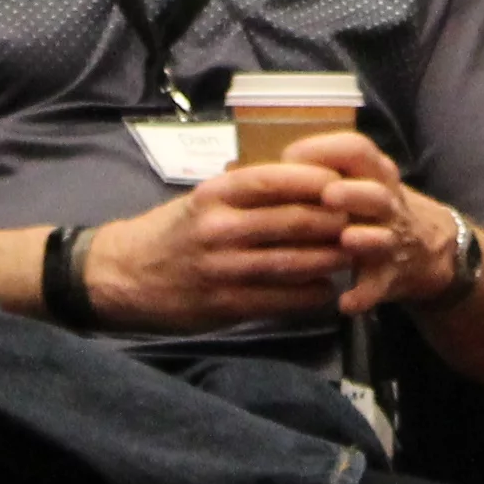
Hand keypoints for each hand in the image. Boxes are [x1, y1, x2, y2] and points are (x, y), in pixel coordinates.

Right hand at [87, 161, 353, 331]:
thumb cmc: (171, 231)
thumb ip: (247, 192)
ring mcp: (223, 268)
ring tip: (352, 254)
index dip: (317, 181)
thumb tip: (308, 181)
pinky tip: (325, 289)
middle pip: (295, 221)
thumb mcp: (203, 199)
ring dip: (330, 259)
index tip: (345, 183)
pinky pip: (281, 299)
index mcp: (216, 194)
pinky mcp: (225, 304)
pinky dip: (310, 294)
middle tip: (360, 222)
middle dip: (335, 222)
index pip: (276, 180)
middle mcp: (220, 228)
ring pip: (295, 261)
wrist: (123, 275)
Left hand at [288, 131, 455, 314]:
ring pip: (383, 237)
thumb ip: (315, 174)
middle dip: (353, 193)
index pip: (356, 150)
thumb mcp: (355, 180)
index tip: (289, 159)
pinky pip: (379, 285)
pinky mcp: (389, 275)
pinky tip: (345, 303)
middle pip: (376, 192)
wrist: (424, 248)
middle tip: (329, 196)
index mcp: (373, 174)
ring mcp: (390, 240)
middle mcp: (385, 203)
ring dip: (365, 239)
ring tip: (346, 240)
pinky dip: (364, 295)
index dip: (324, 151)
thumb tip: (253, 172)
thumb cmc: (369, 208)